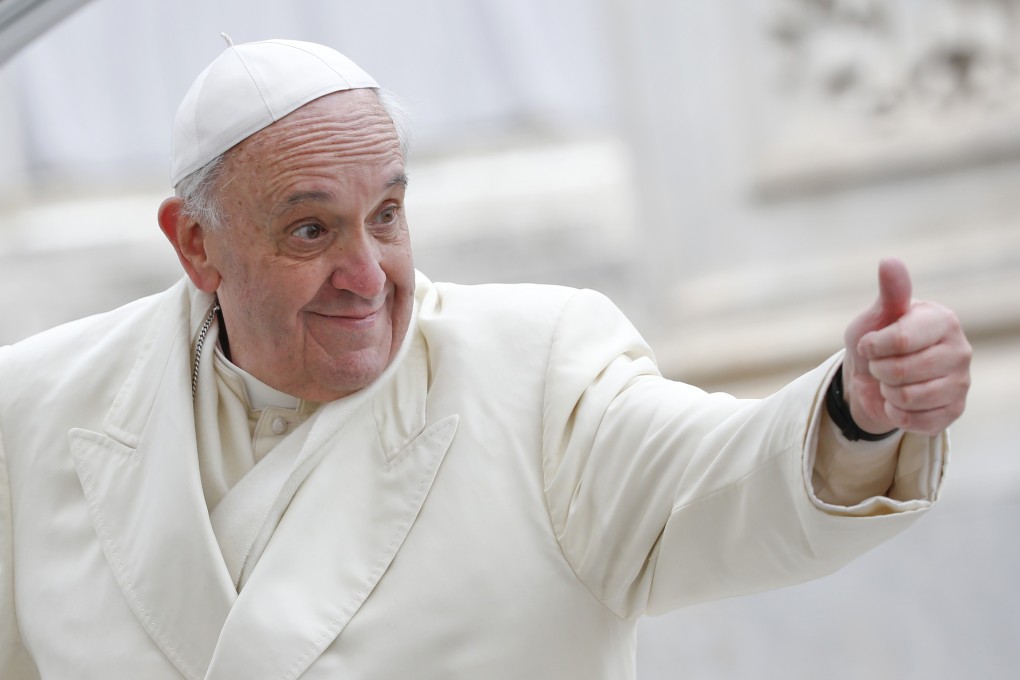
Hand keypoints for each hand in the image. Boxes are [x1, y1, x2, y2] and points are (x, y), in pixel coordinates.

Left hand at [842, 258, 971, 435]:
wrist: (876, 378)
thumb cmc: (877, 340)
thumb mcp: (876, 316)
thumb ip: (889, 293)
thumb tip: (890, 261)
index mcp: (943, 320)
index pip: (900, 340)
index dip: (872, 347)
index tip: (869, 344)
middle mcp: (961, 350)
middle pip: (901, 373)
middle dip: (878, 371)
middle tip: (880, 365)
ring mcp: (961, 383)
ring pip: (907, 398)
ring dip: (886, 392)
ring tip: (889, 382)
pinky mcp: (955, 411)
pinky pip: (915, 421)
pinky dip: (896, 414)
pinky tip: (899, 402)